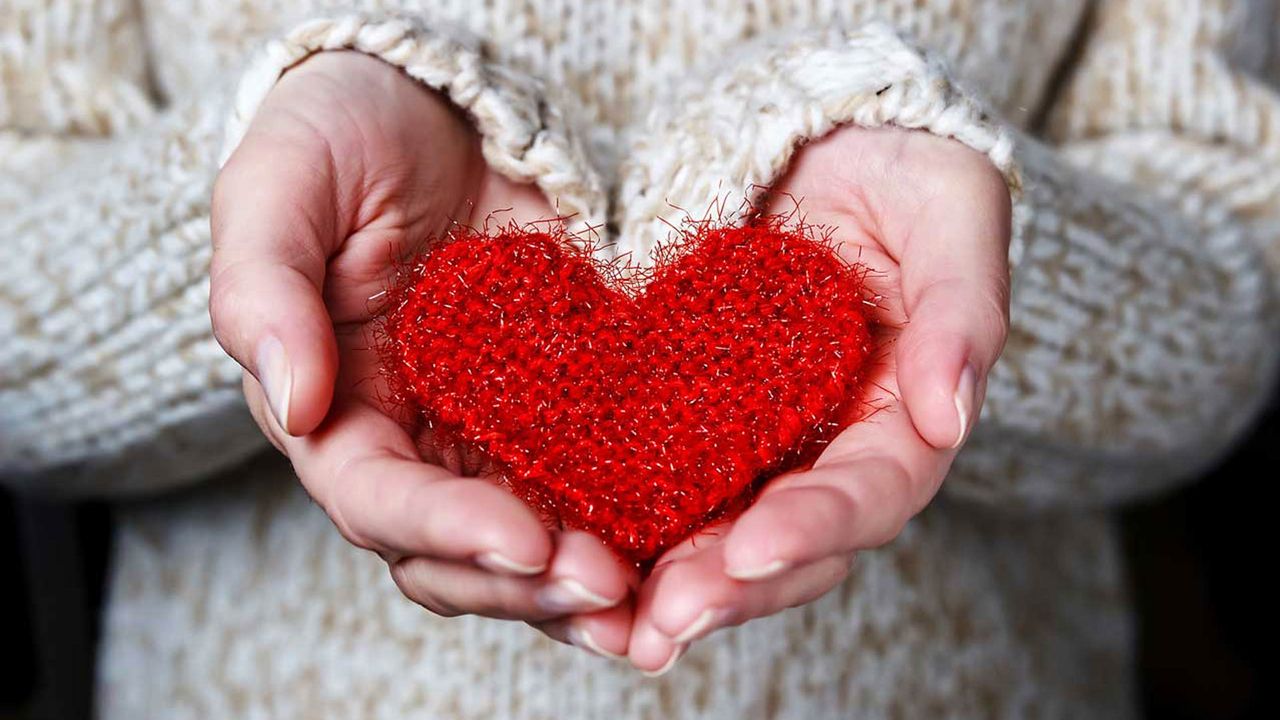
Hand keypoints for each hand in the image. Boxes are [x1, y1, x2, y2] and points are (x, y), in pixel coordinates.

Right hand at [209, 51, 634, 655]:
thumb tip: (294, 403)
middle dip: (528, 586)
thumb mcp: (280, 188)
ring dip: (583, 586)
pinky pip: (595, 482)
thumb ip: (263, 291)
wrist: (434, 109)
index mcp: (334, 413)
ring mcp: (491, 434)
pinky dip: (635, 522)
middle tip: (611, 592)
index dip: (446, 531)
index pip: (377, 500)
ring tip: (653, 602)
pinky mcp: (564, 409)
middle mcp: (412, 446)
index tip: (525, 542)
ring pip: (530, 543)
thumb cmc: (338, 136)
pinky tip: (691, 539)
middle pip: (457, 555)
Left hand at [625, 126, 1011, 672]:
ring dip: (669, 585)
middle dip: (730, 588)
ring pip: (716, 533)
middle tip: (667, 623)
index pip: (873, 490)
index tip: (755, 549)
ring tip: (615, 623)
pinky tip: (569, 554)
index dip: (819, 525)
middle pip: (789, 542)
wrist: (811, 139)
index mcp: (901, 415)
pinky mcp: (687, 420)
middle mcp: (827, 448)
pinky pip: (654, 482)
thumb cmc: (897, 165)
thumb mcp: (949, 207)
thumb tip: (949, 414)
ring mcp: (755, 442)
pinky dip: (620, 526)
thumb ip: (962, 306)